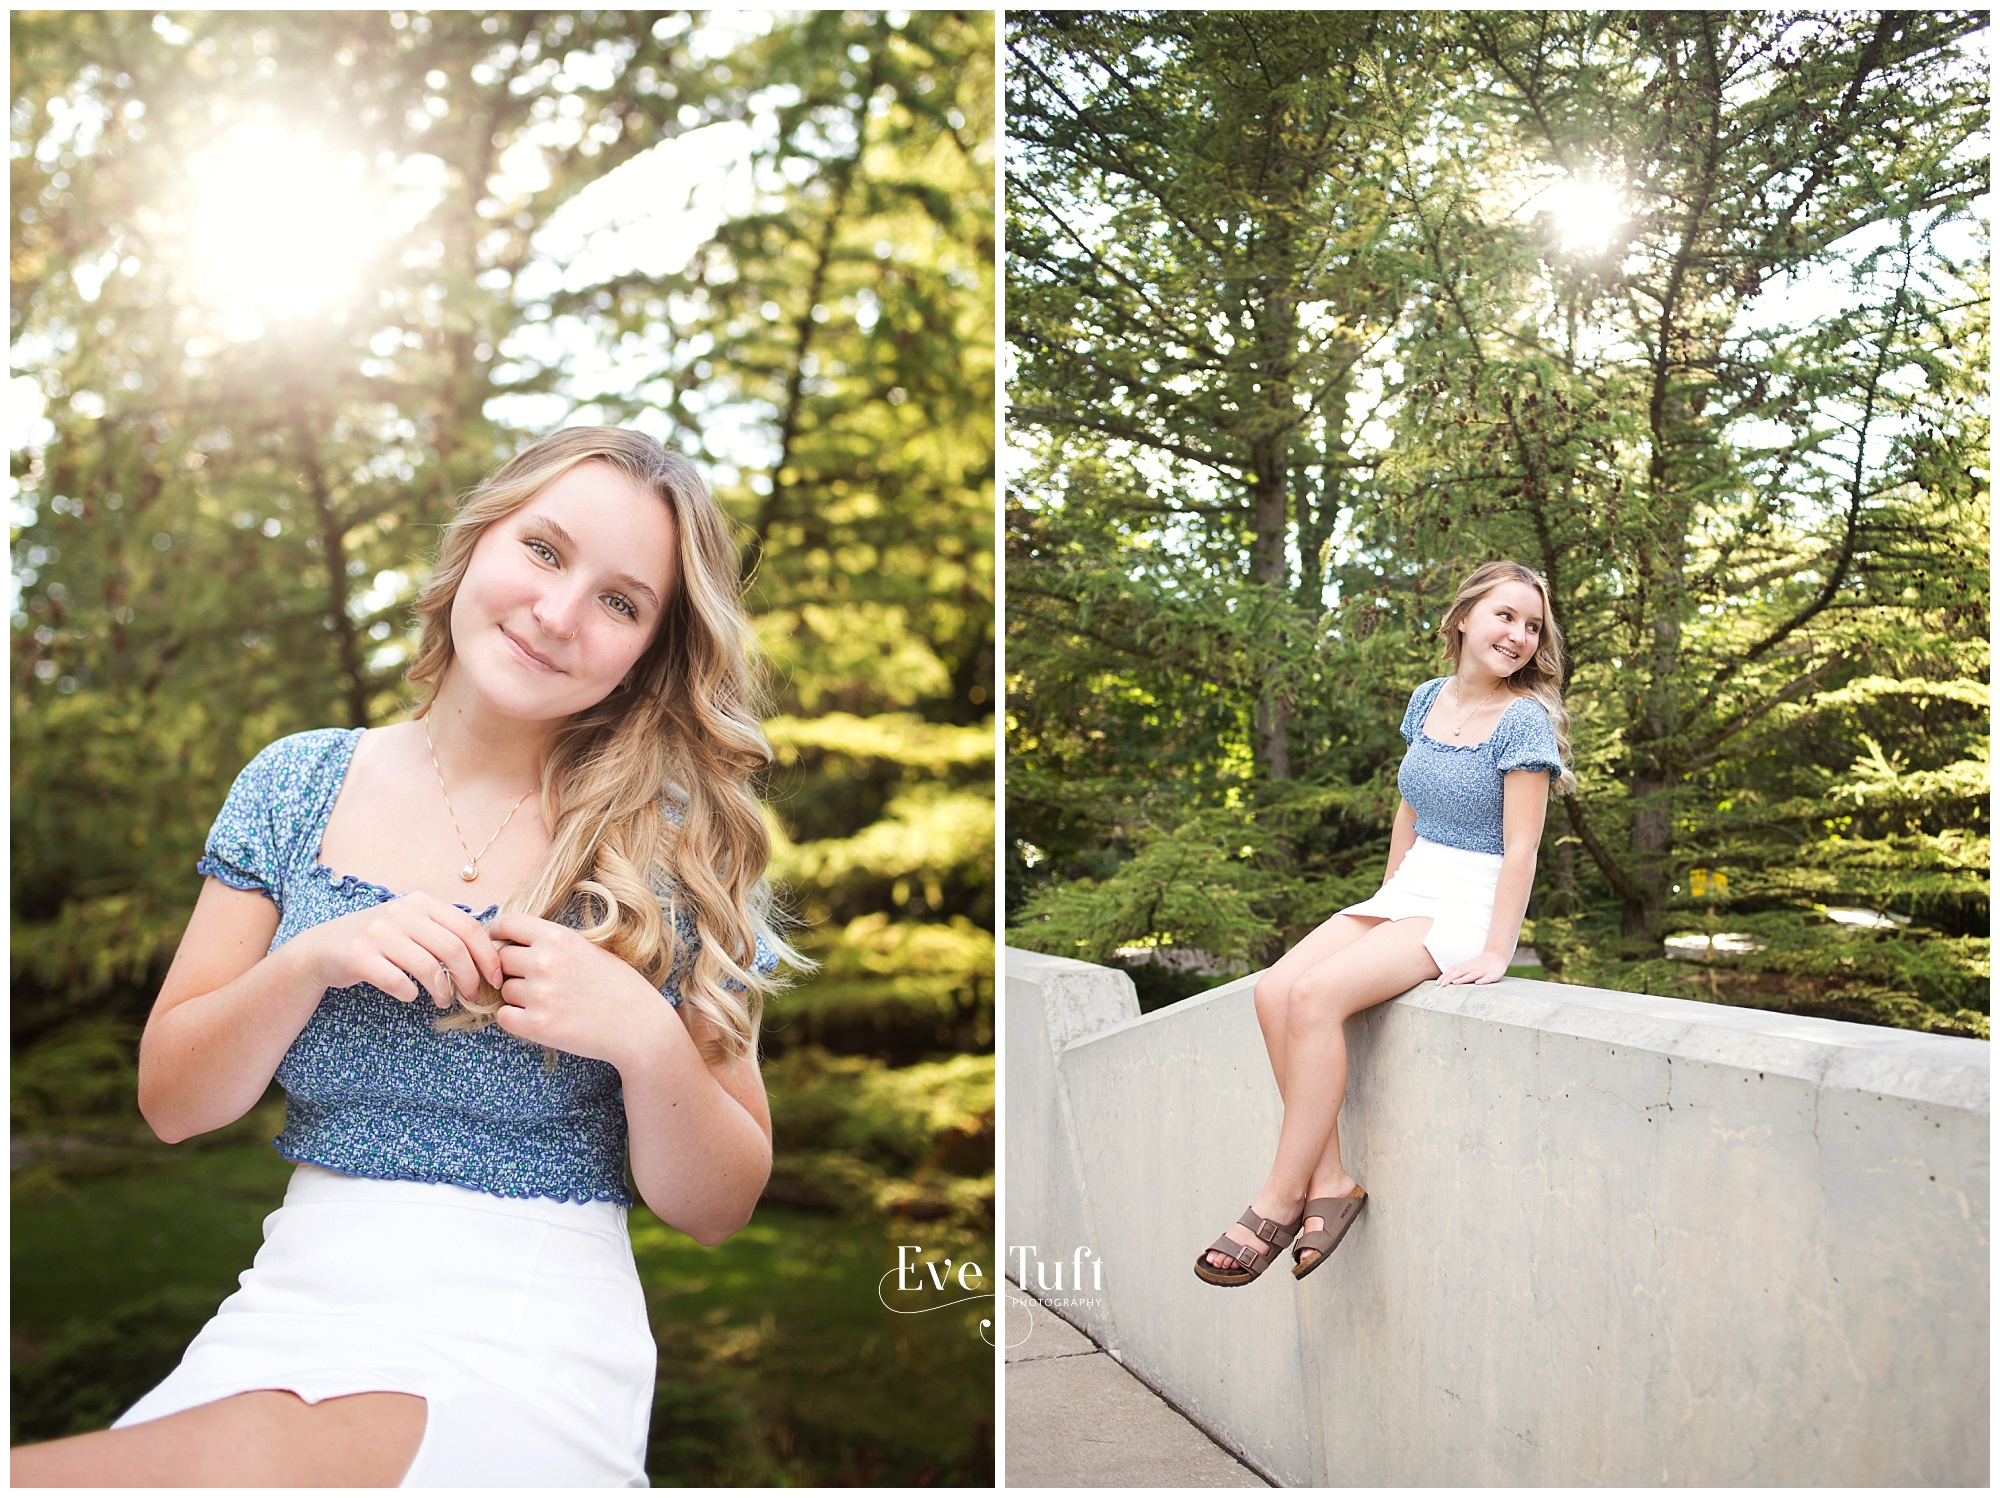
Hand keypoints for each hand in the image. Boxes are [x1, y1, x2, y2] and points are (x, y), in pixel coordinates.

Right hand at [291, 893, 504, 1009]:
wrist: (323, 947)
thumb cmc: (379, 940)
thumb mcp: (412, 923)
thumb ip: (443, 930)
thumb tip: (490, 954)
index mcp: (420, 902)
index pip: (468, 927)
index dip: (488, 956)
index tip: (496, 979)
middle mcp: (400, 912)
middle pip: (453, 949)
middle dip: (469, 978)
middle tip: (471, 996)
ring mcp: (378, 932)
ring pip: (428, 967)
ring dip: (442, 991)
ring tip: (443, 1001)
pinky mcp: (358, 956)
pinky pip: (397, 981)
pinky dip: (409, 993)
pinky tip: (410, 996)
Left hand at [486, 913, 677, 1068]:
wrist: (639, 1025)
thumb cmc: (618, 986)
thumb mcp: (588, 949)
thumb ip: (551, 944)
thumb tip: (512, 943)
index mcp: (558, 937)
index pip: (507, 924)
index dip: (498, 933)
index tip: (499, 942)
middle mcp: (544, 961)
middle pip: (501, 959)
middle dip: (513, 970)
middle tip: (539, 982)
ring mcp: (538, 994)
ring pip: (504, 990)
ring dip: (519, 997)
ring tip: (551, 1003)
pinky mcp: (536, 1025)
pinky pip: (504, 1016)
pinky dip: (516, 1020)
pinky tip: (542, 1019)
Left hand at [1435, 949, 1512, 985]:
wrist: (1496, 956)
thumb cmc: (1479, 964)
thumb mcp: (1467, 966)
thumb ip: (1457, 972)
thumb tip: (1444, 979)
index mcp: (1466, 966)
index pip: (1453, 970)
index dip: (1445, 976)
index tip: (1437, 983)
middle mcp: (1473, 968)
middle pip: (1460, 972)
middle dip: (1450, 978)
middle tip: (1442, 985)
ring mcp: (1482, 971)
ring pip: (1472, 975)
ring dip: (1463, 979)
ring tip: (1455, 983)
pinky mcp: (1492, 975)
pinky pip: (1487, 978)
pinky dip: (1483, 980)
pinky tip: (1478, 983)